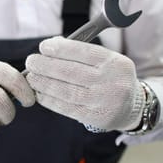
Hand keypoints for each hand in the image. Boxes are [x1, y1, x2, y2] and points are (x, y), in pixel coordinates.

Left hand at [25, 37, 144, 130]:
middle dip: (47, 66)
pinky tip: (40, 93)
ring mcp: (104, 102)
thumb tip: (52, 44)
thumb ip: (82, 52)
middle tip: (31, 62)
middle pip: (72, 72)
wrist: (131, 107)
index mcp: (115, 63)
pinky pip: (67, 108)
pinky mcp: (96, 118)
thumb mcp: (106, 61)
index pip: (84, 52)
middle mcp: (112, 82)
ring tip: (31, 78)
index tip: (43, 47)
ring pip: (67, 91)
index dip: (61, 49)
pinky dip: (50, 100)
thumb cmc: (111, 78)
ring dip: (44, 83)